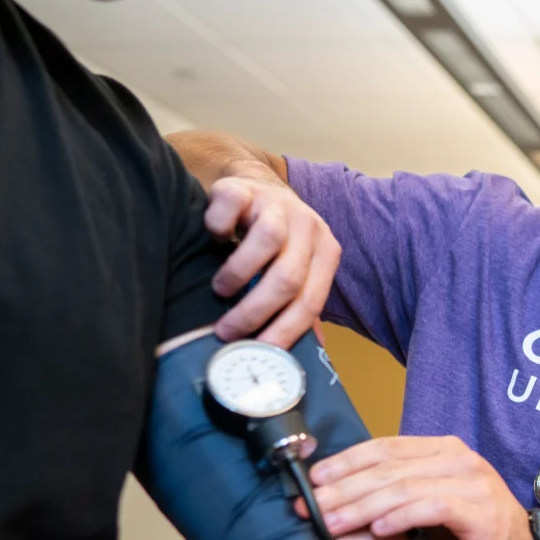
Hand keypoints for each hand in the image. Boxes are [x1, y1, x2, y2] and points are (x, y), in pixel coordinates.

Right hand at [203, 160, 339, 346]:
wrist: (256, 186)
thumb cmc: (277, 242)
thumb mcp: (296, 269)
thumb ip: (301, 304)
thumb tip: (311, 352)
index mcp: (326, 251)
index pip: (311, 300)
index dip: (286, 329)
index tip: (259, 351)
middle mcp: (308, 226)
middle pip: (288, 276)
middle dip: (256, 311)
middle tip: (228, 331)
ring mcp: (277, 203)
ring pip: (268, 240)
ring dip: (239, 273)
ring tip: (221, 290)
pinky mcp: (244, 187)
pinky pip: (231, 207)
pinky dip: (218, 227)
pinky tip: (213, 241)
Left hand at [303, 435, 535, 539]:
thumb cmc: (470, 531)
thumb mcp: (431, 501)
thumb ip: (399, 491)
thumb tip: (339, 497)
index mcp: (442, 449)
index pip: (384, 447)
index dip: (345, 461)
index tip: (312, 479)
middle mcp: (457, 458)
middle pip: (387, 469)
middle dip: (343, 489)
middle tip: (311, 507)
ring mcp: (471, 481)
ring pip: (404, 488)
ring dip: (362, 507)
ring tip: (333, 523)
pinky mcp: (479, 509)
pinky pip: (432, 507)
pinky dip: (401, 517)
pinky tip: (378, 530)